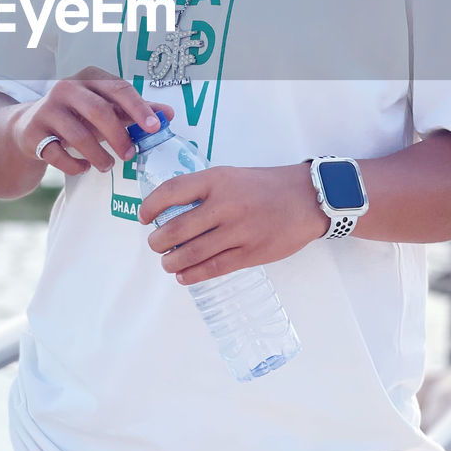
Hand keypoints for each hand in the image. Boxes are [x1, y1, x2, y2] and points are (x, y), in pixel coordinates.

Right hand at [12, 67, 174, 176]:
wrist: (31, 126)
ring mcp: (47, 109)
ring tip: (108, 166)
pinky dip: (74, 165)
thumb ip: (134, 111)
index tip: (154, 127)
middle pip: (98, 110)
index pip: (119, 88)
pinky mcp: (33, 132)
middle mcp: (66, 88)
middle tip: (130, 155)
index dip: (138, 108)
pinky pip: (57, 153)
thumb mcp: (105, 109)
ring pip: (77, 134)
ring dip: (98, 155)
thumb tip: (168, 114)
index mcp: (89, 77)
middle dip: (119, 136)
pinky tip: (83, 168)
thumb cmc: (78, 116)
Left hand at [139, 164, 324, 283]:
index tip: (143, 217)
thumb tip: (172, 210)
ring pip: (192, 252)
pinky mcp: (251, 253)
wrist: (307, 198)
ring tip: (167, 263)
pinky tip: (184, 275)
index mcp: (217, 180)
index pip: (172, 191)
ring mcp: (238, 231)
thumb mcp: (231, 175)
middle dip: (158, 241)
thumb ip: (204, 190)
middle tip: (155, 244)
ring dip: (172, 261)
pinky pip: (214, 267)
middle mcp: (225, 205)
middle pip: (177, 228)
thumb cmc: (265, 186)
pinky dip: (194, 273)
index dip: (151, 206)